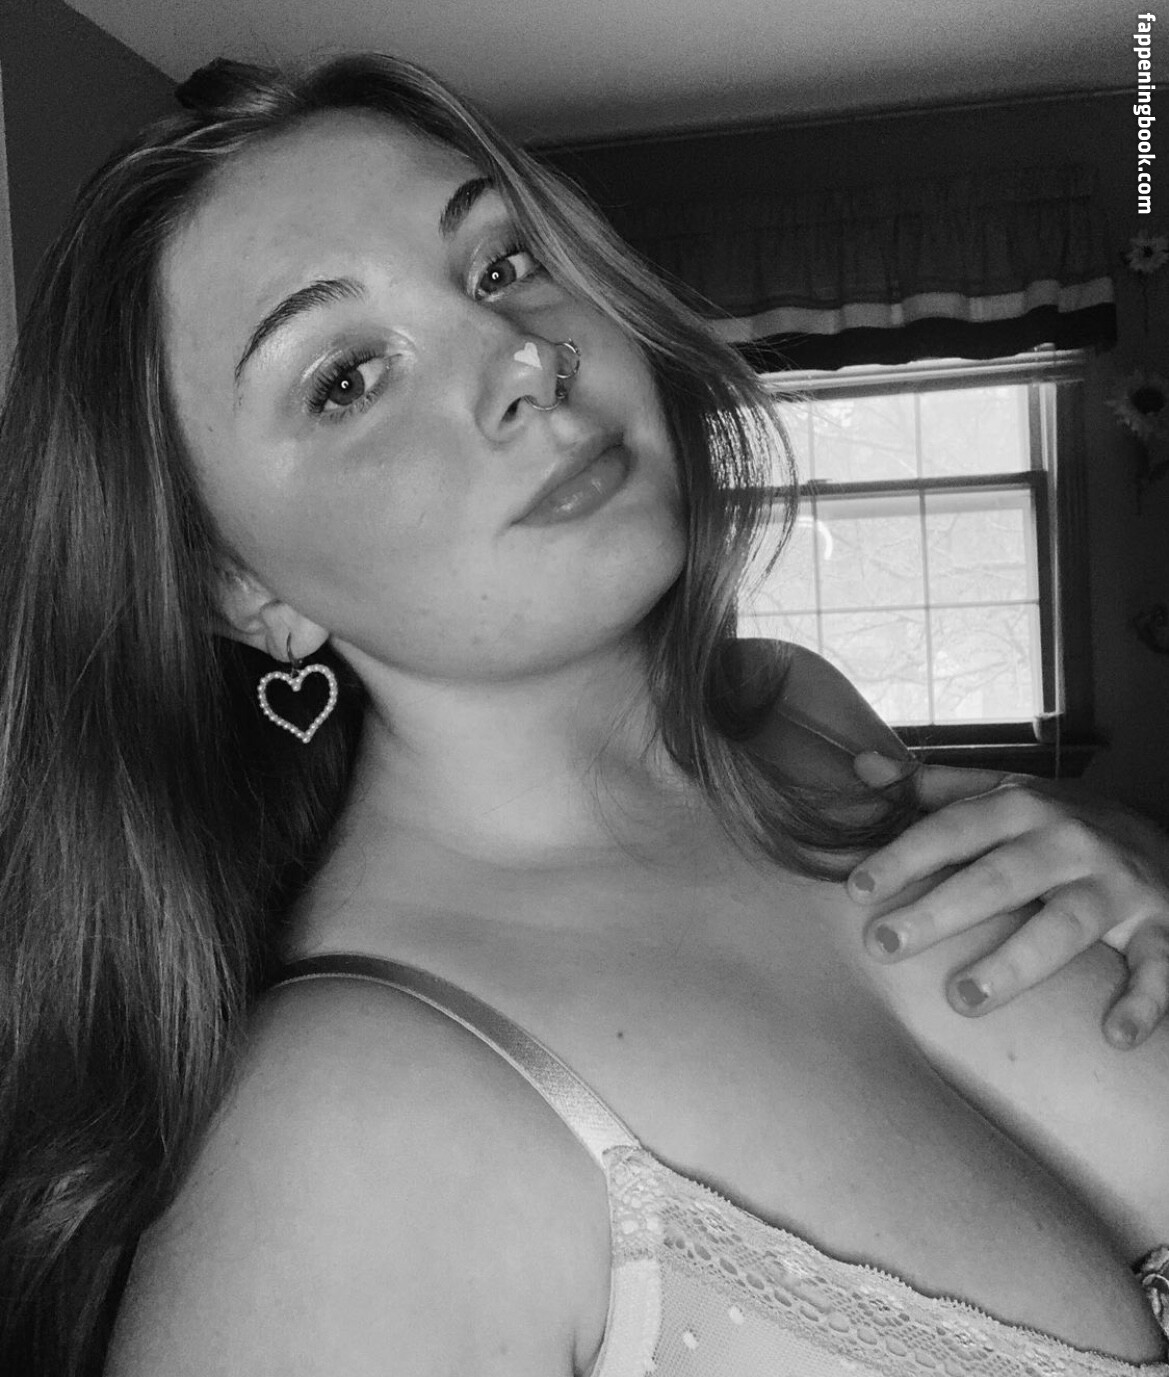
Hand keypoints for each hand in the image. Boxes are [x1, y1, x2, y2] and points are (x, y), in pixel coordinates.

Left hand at [848, 753, 1168, 1048]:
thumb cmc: (1065, 826)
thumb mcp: (1008, 793)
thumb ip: (936, 786)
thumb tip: (862, 767)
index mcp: (1024, 807)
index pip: (954, 828)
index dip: (905, 856)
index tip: (856, 889)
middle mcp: (1069, 842)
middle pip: (999, 878)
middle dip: (940, 910)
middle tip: (883, 944)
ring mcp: (1118, 887)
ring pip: (1065, 925)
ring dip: (1016, 962)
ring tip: (963, 998)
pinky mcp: (1163, 928)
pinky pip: (1158, 967)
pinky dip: (1144, 1000)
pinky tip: (1115, 1033)